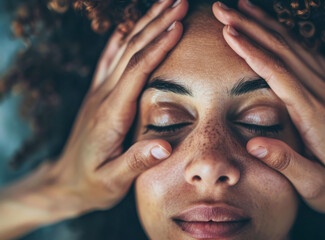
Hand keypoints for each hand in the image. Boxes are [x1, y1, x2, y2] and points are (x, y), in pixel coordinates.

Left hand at [45, 0, 187, 215]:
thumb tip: (163, 147)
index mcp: (111, 114)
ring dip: (145, 24)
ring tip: (165, 4)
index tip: (178, 25)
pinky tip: (129, 26)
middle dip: (156, 23)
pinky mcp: (98, 94)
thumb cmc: (91, 183)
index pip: (137, 71)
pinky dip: (122, 38)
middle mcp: (104, 96)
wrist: (64, 181)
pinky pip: (110, 59)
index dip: (158, 47)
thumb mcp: (112, 181)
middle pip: (131, 50)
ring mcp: (99, 92)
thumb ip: (136, 162)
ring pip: (123, 49)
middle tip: (179, 2)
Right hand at [212, 0, 324, 213]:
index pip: (279, 73)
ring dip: (265, 23)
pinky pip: (304, 50)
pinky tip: (268, 24)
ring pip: (294, 44)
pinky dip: (283, 33)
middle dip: (251, 26)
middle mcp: (323, 92)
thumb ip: (286, 163)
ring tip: (240, 6)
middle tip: (222, 8)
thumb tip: (254, 144)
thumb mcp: (312, 184)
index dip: (253, 51)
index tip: (229, 31)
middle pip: (284, 49)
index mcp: (315, 114)